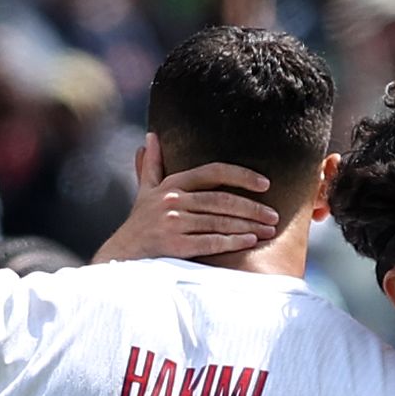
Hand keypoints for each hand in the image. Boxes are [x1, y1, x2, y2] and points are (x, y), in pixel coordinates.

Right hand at [96, 160, 282, 262]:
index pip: (213, 172)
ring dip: (248, 226)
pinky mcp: (175, 246)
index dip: (241, 176)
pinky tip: (250, 242)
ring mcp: (173, 223)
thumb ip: (151, 165)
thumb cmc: (139, 225)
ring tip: (269, 231)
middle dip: (252, 208)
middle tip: (274, 215)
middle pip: (222, 200)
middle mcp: (172, 201)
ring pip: (220, 222)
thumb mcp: (144, 192)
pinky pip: (210, 242)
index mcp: (171, 184)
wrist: (120, 258)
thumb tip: (150, 137)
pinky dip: (232, 242)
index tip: (264, 184)